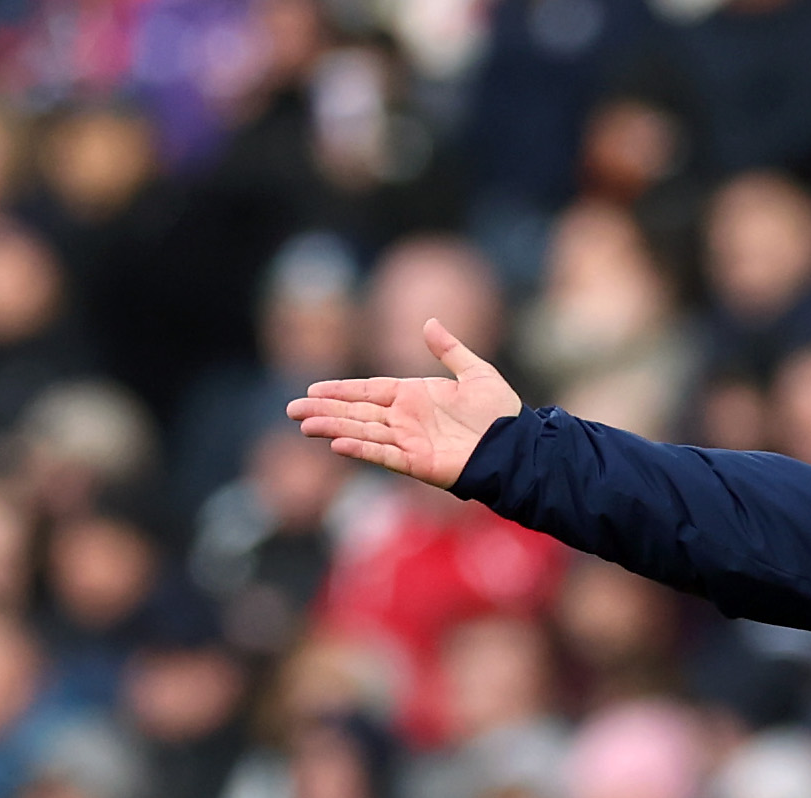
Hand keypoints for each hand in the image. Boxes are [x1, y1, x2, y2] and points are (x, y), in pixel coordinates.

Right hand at [289, 319, 522, 488]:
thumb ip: (450, 350)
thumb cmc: (502, 414)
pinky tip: (337, 444)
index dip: (341, 390)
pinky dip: (362, 449)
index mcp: (415, 396)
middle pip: (357, 413)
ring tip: (304, 425)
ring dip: (333, 428)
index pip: (369, 391)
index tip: (313, 389)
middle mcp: (407, 420)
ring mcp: (411, 442)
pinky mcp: (419, 464)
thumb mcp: (476, 372)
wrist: (519, 446)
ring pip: (363, 433)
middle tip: (292, 410)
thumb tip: (428, 322)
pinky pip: (384, 455)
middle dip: (325, 410)